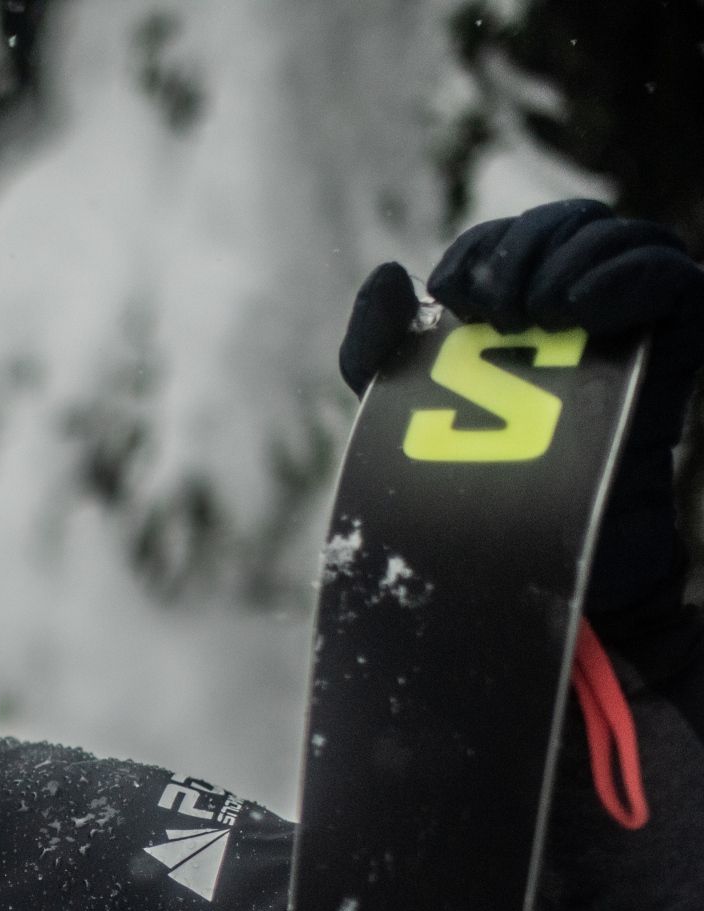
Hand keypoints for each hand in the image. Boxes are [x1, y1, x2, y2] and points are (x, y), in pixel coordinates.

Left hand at [338, 199, 703, 612]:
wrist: (534, 547)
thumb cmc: (467, 477)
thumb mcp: (401, 409)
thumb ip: (377, 345)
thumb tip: (387, 272)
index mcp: (520, 303)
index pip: (508, 237)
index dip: (477, 248)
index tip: (448, 294)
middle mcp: (580, 300)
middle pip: (563, 223)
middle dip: (521, 250)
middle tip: (494, 311)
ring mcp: (631, 317)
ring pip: (619, 235)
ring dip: (570, 257)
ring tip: (539, 313)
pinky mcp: (676, 339)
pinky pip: (674, 274)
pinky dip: (629, 272)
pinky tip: (580, 307)